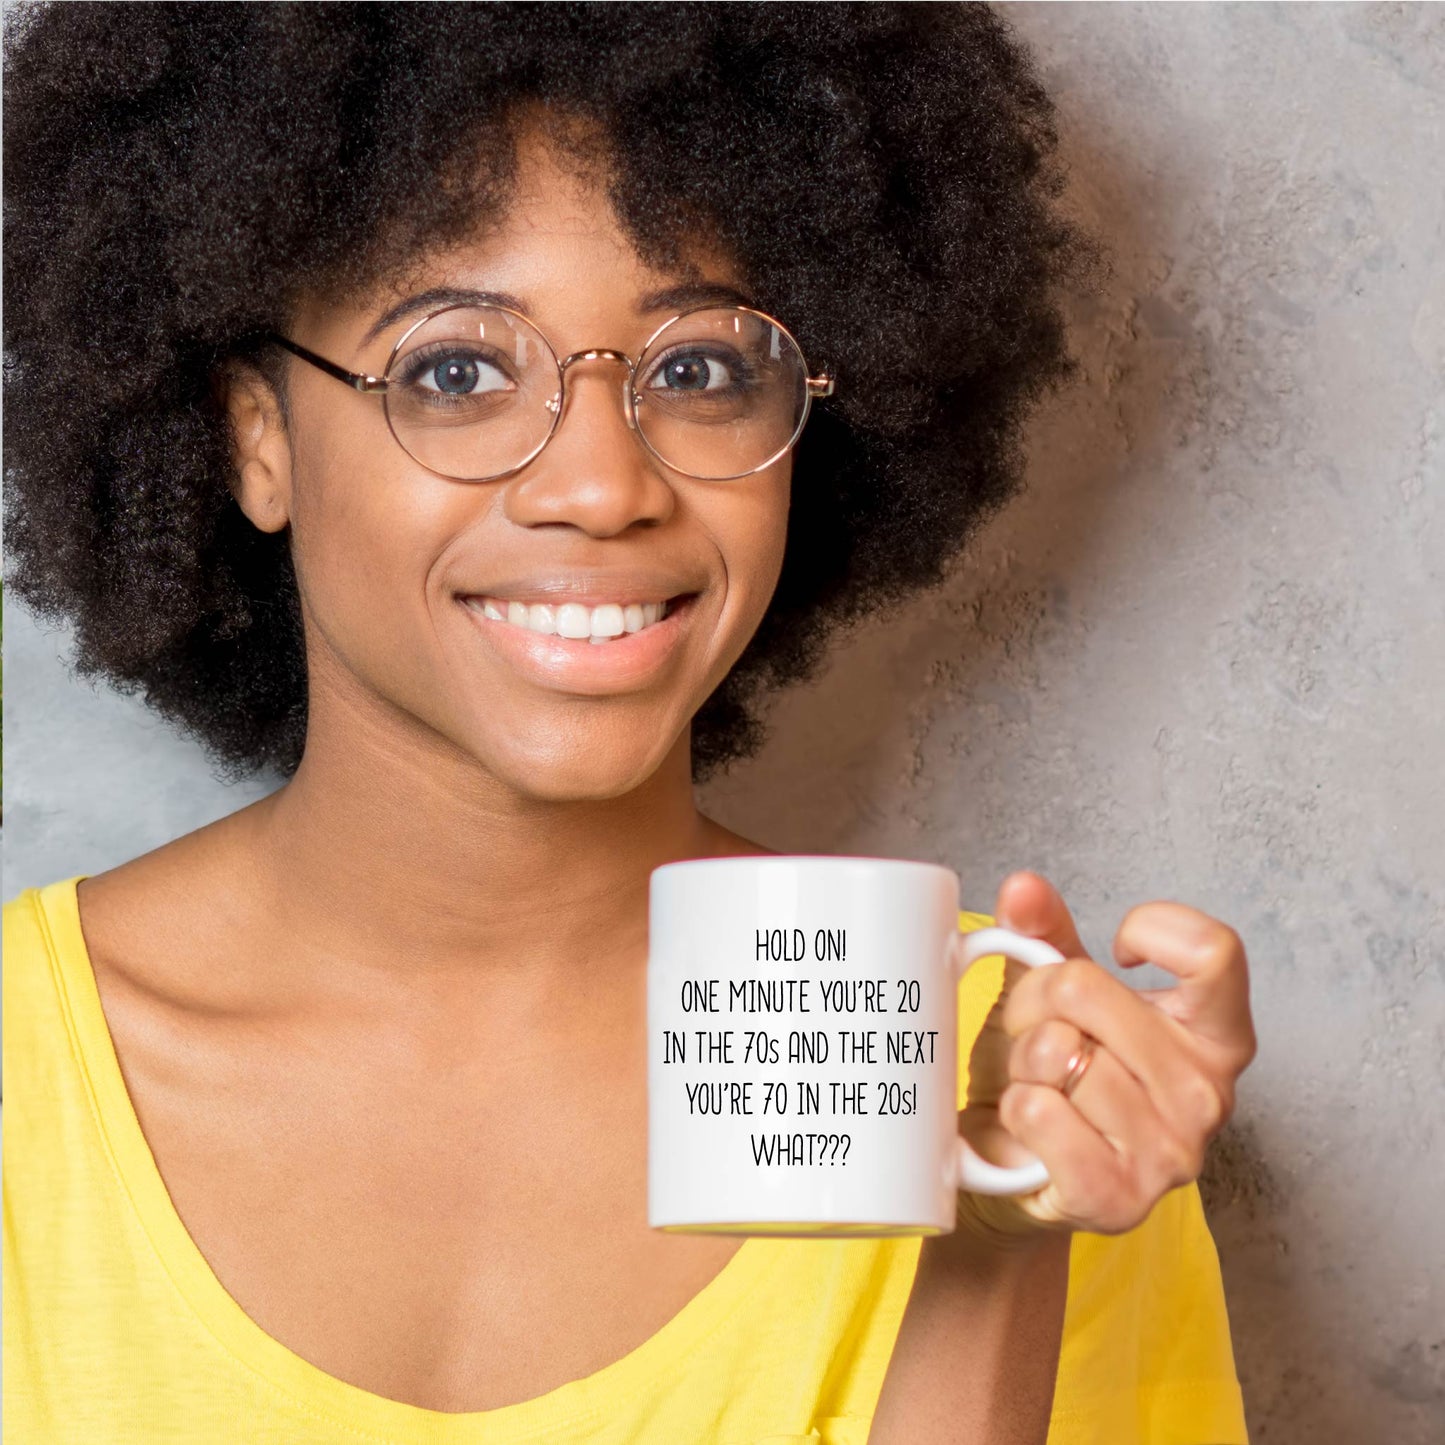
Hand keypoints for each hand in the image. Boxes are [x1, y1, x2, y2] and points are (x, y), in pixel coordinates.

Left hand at [956, 870, 1256, 1241]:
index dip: (1153, 929)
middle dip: (1035, 1001)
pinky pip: (1038, 1110)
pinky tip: (1031, 1125)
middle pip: (1088, 988)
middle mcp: (1210, 1093)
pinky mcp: (1120, 1196)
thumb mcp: (1051, 992)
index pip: (1214, 950)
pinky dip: (1015, 1107)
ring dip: (1021, 1062)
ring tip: (1037, 1084)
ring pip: (1056, 1051)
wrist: (1015, 1169)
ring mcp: (1171, 1150)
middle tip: (1036, 1032)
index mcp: (1216, 1034)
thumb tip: (1022, 886)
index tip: (1117, 952)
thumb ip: (1043, 933)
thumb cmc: (1048, 1073)